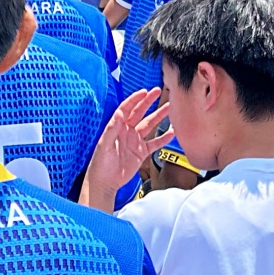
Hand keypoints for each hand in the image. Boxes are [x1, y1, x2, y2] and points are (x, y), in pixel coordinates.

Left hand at [82, 89, 170, 207]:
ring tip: (170, 108)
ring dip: (159, 116)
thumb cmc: (100, 164)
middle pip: (140, 113)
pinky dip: (164, 138)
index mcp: (117, 128)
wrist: (105, 182)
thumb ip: (112, 129)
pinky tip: (172, 132)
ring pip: (150, 125)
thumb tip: (119, 113)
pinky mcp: (141, 153)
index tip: (145, 92)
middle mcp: (127, 132)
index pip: (127, 109)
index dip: (135, 99)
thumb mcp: (104, 145)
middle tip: (158, 91)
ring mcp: (135, 141)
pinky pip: (155, 143)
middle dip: (149, 101)